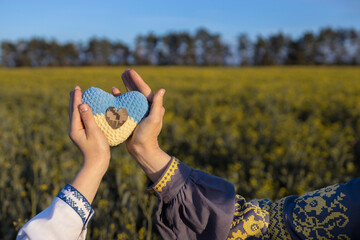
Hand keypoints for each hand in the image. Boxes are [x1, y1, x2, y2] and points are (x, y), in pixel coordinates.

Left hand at [68, 86, 109, 202]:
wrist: (97, 165)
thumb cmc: (97, 149)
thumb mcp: (94, 132)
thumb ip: (88, 118)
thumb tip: (82, 105)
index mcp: (75, 128)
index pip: (75, 109)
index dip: (76, 98)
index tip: (77, 88)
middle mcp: (75, 129)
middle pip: (73, 111)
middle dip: (74, 100)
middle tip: (75, 89)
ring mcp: (79, 133)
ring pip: (77, 115)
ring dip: (78, 105)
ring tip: (79, 97)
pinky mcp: (84, 135)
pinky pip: (82, 119)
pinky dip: (83, 112)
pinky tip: (87, 110)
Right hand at [112, 70, 170, 181]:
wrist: (141, 150)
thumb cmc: (149, 135)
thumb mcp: (154, 119)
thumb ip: (157, 105)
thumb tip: (162, 90)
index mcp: (151, 106)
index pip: (144, 89)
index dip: (137, 80)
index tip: (129, 71)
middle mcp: (145, 108)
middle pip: (137, 90)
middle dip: (131, 81)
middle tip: (124, 71)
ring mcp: (137, 112)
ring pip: (131, 96)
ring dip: (126, 87)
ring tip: (120, 78)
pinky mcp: (130, 117)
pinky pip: (124, 104)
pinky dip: (120, 98)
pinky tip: (114, 92)